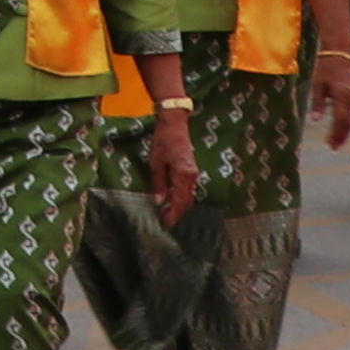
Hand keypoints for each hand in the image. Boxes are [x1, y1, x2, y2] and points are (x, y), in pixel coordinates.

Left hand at [146, 102, 200, 228]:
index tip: (166, 224)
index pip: (180, 200)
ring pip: (188, 196)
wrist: (175, 124)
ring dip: (179, 207)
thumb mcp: (156, 163)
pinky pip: (188, 189)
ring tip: (167, 215)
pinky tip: (172, 201)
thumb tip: (159, 202)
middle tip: (166, 223)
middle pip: (186, 201)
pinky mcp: (192, 171)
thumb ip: (159, 183)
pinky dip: (181, 198)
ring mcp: (194, 173)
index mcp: (183, 174)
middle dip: (177, 213)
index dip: (173, 214)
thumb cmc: (163, 141)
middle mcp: (192, 176)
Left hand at [302, 53, 349, 154]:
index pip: (341, 119)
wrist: (339, 53)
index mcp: (344, 96)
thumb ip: (318, 102)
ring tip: (337, 141)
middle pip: (349, 122)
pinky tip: (342, 129)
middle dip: (342, 136)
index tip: (330, 144)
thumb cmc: (325, 68)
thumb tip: (316, 120)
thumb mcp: (318, 84)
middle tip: (333, 147)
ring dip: (346, 131)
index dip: (336, 133)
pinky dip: (348, 123)